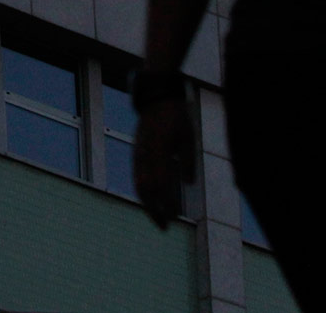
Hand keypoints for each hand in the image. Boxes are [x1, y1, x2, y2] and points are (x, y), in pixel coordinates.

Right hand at [134, 96, 194, 228]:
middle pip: (145, 189)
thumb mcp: (188, 138)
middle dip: (153, 210)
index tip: (175, 217)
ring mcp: (138, 154)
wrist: (157, 99)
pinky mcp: (137, 153)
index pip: (161, 184)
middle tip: (164, 226)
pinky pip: (137, 177)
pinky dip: (143, 192)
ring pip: (138, 185)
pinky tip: (151, 201)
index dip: (166, 203)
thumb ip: (188, 161)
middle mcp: (145, 155)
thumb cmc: (176, 118)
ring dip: (147, 204)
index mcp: (159, 151)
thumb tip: (188, 184)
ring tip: (156, 217)